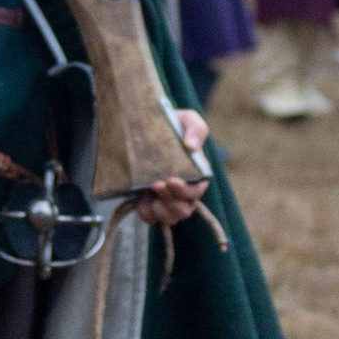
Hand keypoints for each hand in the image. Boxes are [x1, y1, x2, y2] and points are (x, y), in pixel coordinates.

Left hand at [131, 105, 211, 226]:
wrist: (150, 127)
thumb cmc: (176, 125)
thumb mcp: (189, 120)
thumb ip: (196, 130)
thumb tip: (191, 146)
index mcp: (198, 175)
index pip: (196, 192)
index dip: (185, 191)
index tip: (171, 180)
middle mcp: (185, 191)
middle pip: (184, 210)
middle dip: (170, 201)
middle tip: (156, 185)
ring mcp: (168, 198)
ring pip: (170, 217)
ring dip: (159, 211)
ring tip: (147, 196)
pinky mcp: (152, 201)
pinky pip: (152, 217)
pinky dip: (146, 213)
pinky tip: (140, 201)